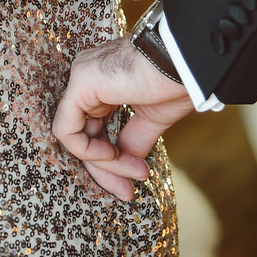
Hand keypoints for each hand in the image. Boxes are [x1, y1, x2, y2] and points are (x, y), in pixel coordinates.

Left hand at [52, 37, 193, 197]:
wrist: (187, 64)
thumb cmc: (174, 80)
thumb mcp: (150, 118)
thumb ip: (132, 140)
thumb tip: (126, 167)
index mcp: (102, 83)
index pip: (94, 129)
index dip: (110, 161)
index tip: (135, 181)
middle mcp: (87, 78)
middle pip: (84, 135)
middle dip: (106, 169)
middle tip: (129, 192)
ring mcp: (81, 78)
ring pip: (76, 137)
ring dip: (105, 164)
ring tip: (137, 172)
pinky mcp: (80, 83)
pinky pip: (68, 130)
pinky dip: (88, 151)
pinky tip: (114, 155)